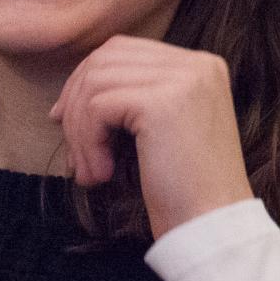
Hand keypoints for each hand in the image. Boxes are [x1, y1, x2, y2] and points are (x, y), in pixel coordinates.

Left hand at [52, 35, 254, 239]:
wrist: (213, 229)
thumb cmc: (184, 191)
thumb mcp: (163, 131)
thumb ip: (136, 98)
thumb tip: (73, 90)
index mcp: (202, 67)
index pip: (124, 50)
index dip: (86, 81)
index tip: (66, 121)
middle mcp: (197, 64)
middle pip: (106, 59)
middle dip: (76, 102)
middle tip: (73, 150)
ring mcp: (183, 80)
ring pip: (96, 83)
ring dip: (79, 131)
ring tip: (91, 173)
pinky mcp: (163, 103)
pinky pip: (97, 108)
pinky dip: (87, 144)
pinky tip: (102, 175)